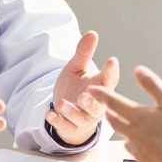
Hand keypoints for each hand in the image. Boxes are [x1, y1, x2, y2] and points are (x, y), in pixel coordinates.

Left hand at [47, 30, 119, 145]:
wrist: (66, 111)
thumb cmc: (76, 87)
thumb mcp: (77, 69)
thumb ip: (84, 54)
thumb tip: (92, 33)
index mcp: (101, 87)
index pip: (109, 80)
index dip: (112, 72)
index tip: (112, 61)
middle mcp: (96, 106)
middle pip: (97, 106)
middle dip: (91, 102)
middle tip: (84, 94)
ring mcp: (83, 119)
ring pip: (81, 118)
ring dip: (71, 112)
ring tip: (61, 103)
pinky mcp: (70, 128)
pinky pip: (65, 126)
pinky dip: (58, 121)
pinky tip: (49, 114)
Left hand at [90, 66, 161, 161]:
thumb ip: (152, 85)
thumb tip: (138, 70)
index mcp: (138, 116)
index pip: (113, 102)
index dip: (101, 94)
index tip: (91, 89)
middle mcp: (133, 134)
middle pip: (115, 121)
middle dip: (109, 113)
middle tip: (106, 108)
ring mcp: (139, 151)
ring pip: (124, 138)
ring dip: (121, 130)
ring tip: (121, 126)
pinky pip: (135, 153)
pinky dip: (133, 146)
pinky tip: (137, 147)